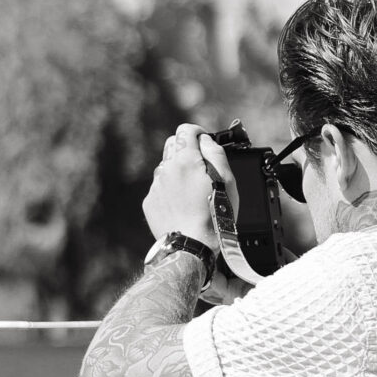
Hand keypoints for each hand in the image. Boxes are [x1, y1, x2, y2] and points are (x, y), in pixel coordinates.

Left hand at [142, 124, 232, 247]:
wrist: (192, 245)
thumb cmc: (215, 215)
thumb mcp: (227, 181)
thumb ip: (216, 154)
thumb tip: (206, 140)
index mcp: (185, 160)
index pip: (185, 131)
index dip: (197, 133)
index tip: (204, 141)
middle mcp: (166, 169)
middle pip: (172, 145)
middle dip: (186, 149)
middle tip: (200, 165)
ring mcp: (156, 186)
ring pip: (166, 168)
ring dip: (178, 171)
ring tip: (193, 191)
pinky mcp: (150, 202)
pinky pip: (159, 188)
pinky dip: (170, 190)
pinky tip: (182, 204)